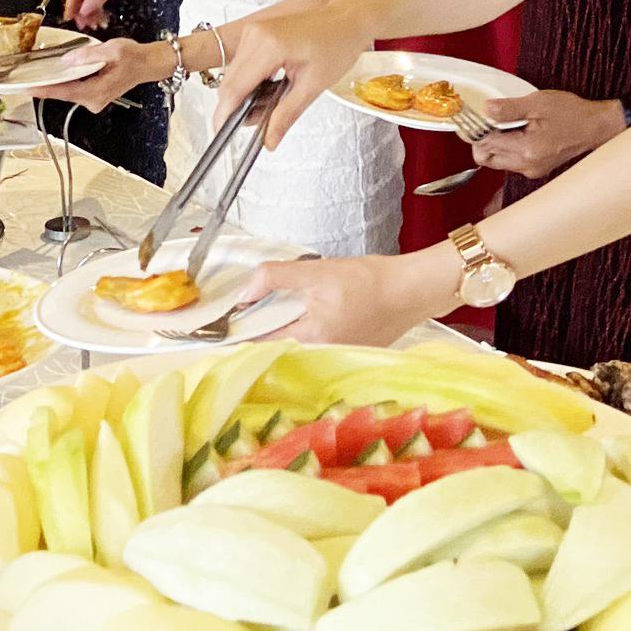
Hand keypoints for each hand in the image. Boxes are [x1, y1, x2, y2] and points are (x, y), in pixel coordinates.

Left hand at [34, 37, 171, 112]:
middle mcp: (94, 100)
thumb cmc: (134, 58)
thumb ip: (89, 55)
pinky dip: (65, 83)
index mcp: (97, 91)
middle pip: (63, 94)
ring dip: (54, 84)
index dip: (43, 90)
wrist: (149, 64)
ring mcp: (94, 100)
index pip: (64, 92)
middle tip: (24, 80)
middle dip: (45, 86)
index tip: (27, 89)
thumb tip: (69, 60)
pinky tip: (56, 75)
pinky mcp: (94, 96)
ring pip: (68, 92)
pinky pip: (75, 90)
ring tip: (37, 76)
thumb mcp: (112, 50)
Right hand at [211, 0, 359, 147]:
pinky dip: (250, 81)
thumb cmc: (337, 44)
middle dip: (236, 107)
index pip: (235, 88)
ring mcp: (253, 31)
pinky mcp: (255, 32)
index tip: (222, 133)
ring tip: (272, 103)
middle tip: (257, 124)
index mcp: (269, 46)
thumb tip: (269, 139)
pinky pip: (241, 63)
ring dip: (244, 95)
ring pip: (233, 74)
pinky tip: (270, 88)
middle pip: (229, 82)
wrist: (347, 20)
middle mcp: (255, 35)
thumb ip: (286, 115)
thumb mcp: (313, 86)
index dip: (225, 114)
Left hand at [228, 252, 441, 346]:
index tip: (218, 323)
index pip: (258, 343)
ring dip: (282, 326)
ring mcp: (332, 359)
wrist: (411, 290)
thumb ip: (274, 278)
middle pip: (274, 345)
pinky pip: (310, 344)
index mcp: (310, 340)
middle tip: (252, 306)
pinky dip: (302, 329)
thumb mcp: (316, 271)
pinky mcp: (343, 354)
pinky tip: (309, 312)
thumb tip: (242, 293)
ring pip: (292, 344)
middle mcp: (320, 358)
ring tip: (283, 306)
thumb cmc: (372, 282)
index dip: (237, 331)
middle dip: (261, 326)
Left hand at [469, 91, 617, 179]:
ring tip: (507, 123)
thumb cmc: (572, 113)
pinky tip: (518, 131)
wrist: (596, 127)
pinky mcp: (536, 169)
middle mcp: (527, 166)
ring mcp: (532, 170)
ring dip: (494, 143)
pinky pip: (510, 161)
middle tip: (488, 119)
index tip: (469, 117)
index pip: (485, 145)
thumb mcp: (539, 103)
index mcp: (527, 150)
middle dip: (482, 139)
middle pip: (487, 158)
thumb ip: (509, 108)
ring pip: (497, 161)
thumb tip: (485, 110)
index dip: (474, 130)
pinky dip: (507, 147)